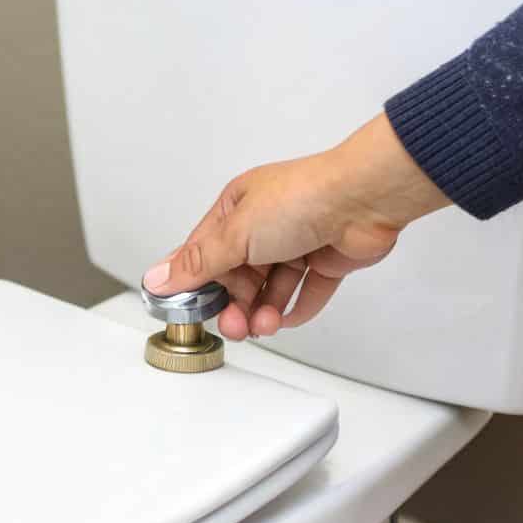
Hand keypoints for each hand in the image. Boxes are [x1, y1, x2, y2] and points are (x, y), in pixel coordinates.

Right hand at [142, 113, 448, 339]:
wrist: (363, 199)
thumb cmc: (303, 197)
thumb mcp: (236, 232)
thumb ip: (199, 262)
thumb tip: (158, 277)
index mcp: (237, 208)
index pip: (205, 253)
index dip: (196, 284)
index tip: (189, 312)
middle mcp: (266, 224)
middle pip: (239, 276)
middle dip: (235, 305)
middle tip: (234, 326)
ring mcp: (297, 241)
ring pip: (271, 287)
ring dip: (264, 311)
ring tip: (264, 324)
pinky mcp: (326, 259)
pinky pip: (306, 292)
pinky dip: (297, 307)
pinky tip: (287, 318)